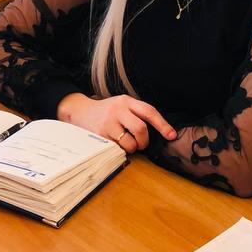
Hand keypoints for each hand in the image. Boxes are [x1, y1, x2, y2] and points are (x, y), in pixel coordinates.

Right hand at [56, 93, 176, 152]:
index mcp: (126, 101)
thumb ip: (137, 114)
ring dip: (132, 148)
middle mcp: (118, 109)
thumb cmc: (106, 111)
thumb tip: (161, 131)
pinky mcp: (100, 134)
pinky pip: (118, 148)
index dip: (163, 125)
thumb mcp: (121, 105)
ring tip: (126, 144)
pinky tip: (115, 144)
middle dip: (144, 141)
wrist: (80, 112)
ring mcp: (108, 122)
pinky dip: (120, 150)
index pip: (149, 112)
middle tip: (141, 144)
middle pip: (141, 129)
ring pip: (130, 142)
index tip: (171, 135)